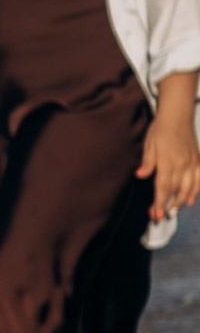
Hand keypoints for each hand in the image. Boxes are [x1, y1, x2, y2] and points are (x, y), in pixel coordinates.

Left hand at [140, 98, 199, 225]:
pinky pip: (199, 179)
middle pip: (175, 190)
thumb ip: (147, 162)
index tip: (156, 213)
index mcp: (167, 161)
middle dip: (167, 204)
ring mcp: (192, 162)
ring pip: (189, 187)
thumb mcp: (149, 144)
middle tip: (160, 216)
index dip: (160, 202)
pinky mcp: (198, 160)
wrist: (177, 116)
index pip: (163, 186)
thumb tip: (140, 175)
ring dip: (181, 201)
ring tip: (173, 211)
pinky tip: (191, 200)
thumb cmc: (160, 130)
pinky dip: (196, 190)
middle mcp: (181, 163)